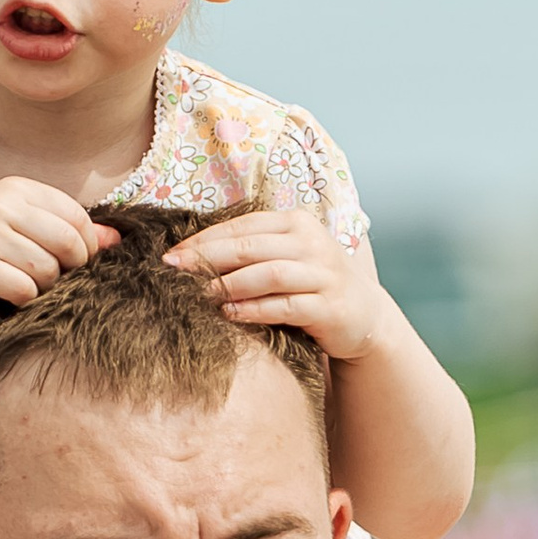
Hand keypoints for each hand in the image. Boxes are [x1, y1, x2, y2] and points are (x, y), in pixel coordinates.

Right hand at [0, 178, 114, 326]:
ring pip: (47, 269)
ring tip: (26, 286)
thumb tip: (118, 240)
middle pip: (68, 242)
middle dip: (71, 270)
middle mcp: (0, 204)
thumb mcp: (24, 233)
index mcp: (16, 189)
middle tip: (56, 281)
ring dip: (44, 287)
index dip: (87, 247)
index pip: (76, 216)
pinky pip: (23, 289)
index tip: (76, 265)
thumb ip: (69, 232)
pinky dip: (23, 300)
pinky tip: (8, 296)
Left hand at [178, 208, 390, 361]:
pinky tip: (230, 314)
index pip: (242, 226)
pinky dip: (255, 309)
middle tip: (174, 271)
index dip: (204, 238)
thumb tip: (192, 254)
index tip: (171, 254)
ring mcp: (323, 275)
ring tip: (199, 294)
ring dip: (229, 284)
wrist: (365, 315)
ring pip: (268, 274)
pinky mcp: (330, 307)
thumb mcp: (287, 257)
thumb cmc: (313, 284)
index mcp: (297, 223)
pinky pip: (286, 306)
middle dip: (207, 258)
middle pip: (251, 247)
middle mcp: (312, 244)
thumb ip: (252, 250)